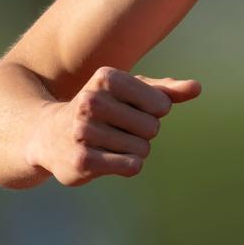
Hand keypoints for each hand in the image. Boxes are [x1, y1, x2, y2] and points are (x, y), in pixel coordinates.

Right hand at [26, 65, 201, 186]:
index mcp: (106, 78)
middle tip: (115, 129)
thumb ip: (165, 90)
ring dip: (132, 150)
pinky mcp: (83, 161)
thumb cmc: (100, 108)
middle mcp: (91, 101)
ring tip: (107, 142)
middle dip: (142, 133)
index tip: (130, 110)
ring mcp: (84, 132)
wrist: (47, 134)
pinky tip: (106, 158)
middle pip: (152, 128)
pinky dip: (127, 165)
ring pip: (143, 149)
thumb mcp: (129, 92)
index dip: (153, 113)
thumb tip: (196, 88)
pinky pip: (132, 166)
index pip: (161, 105)